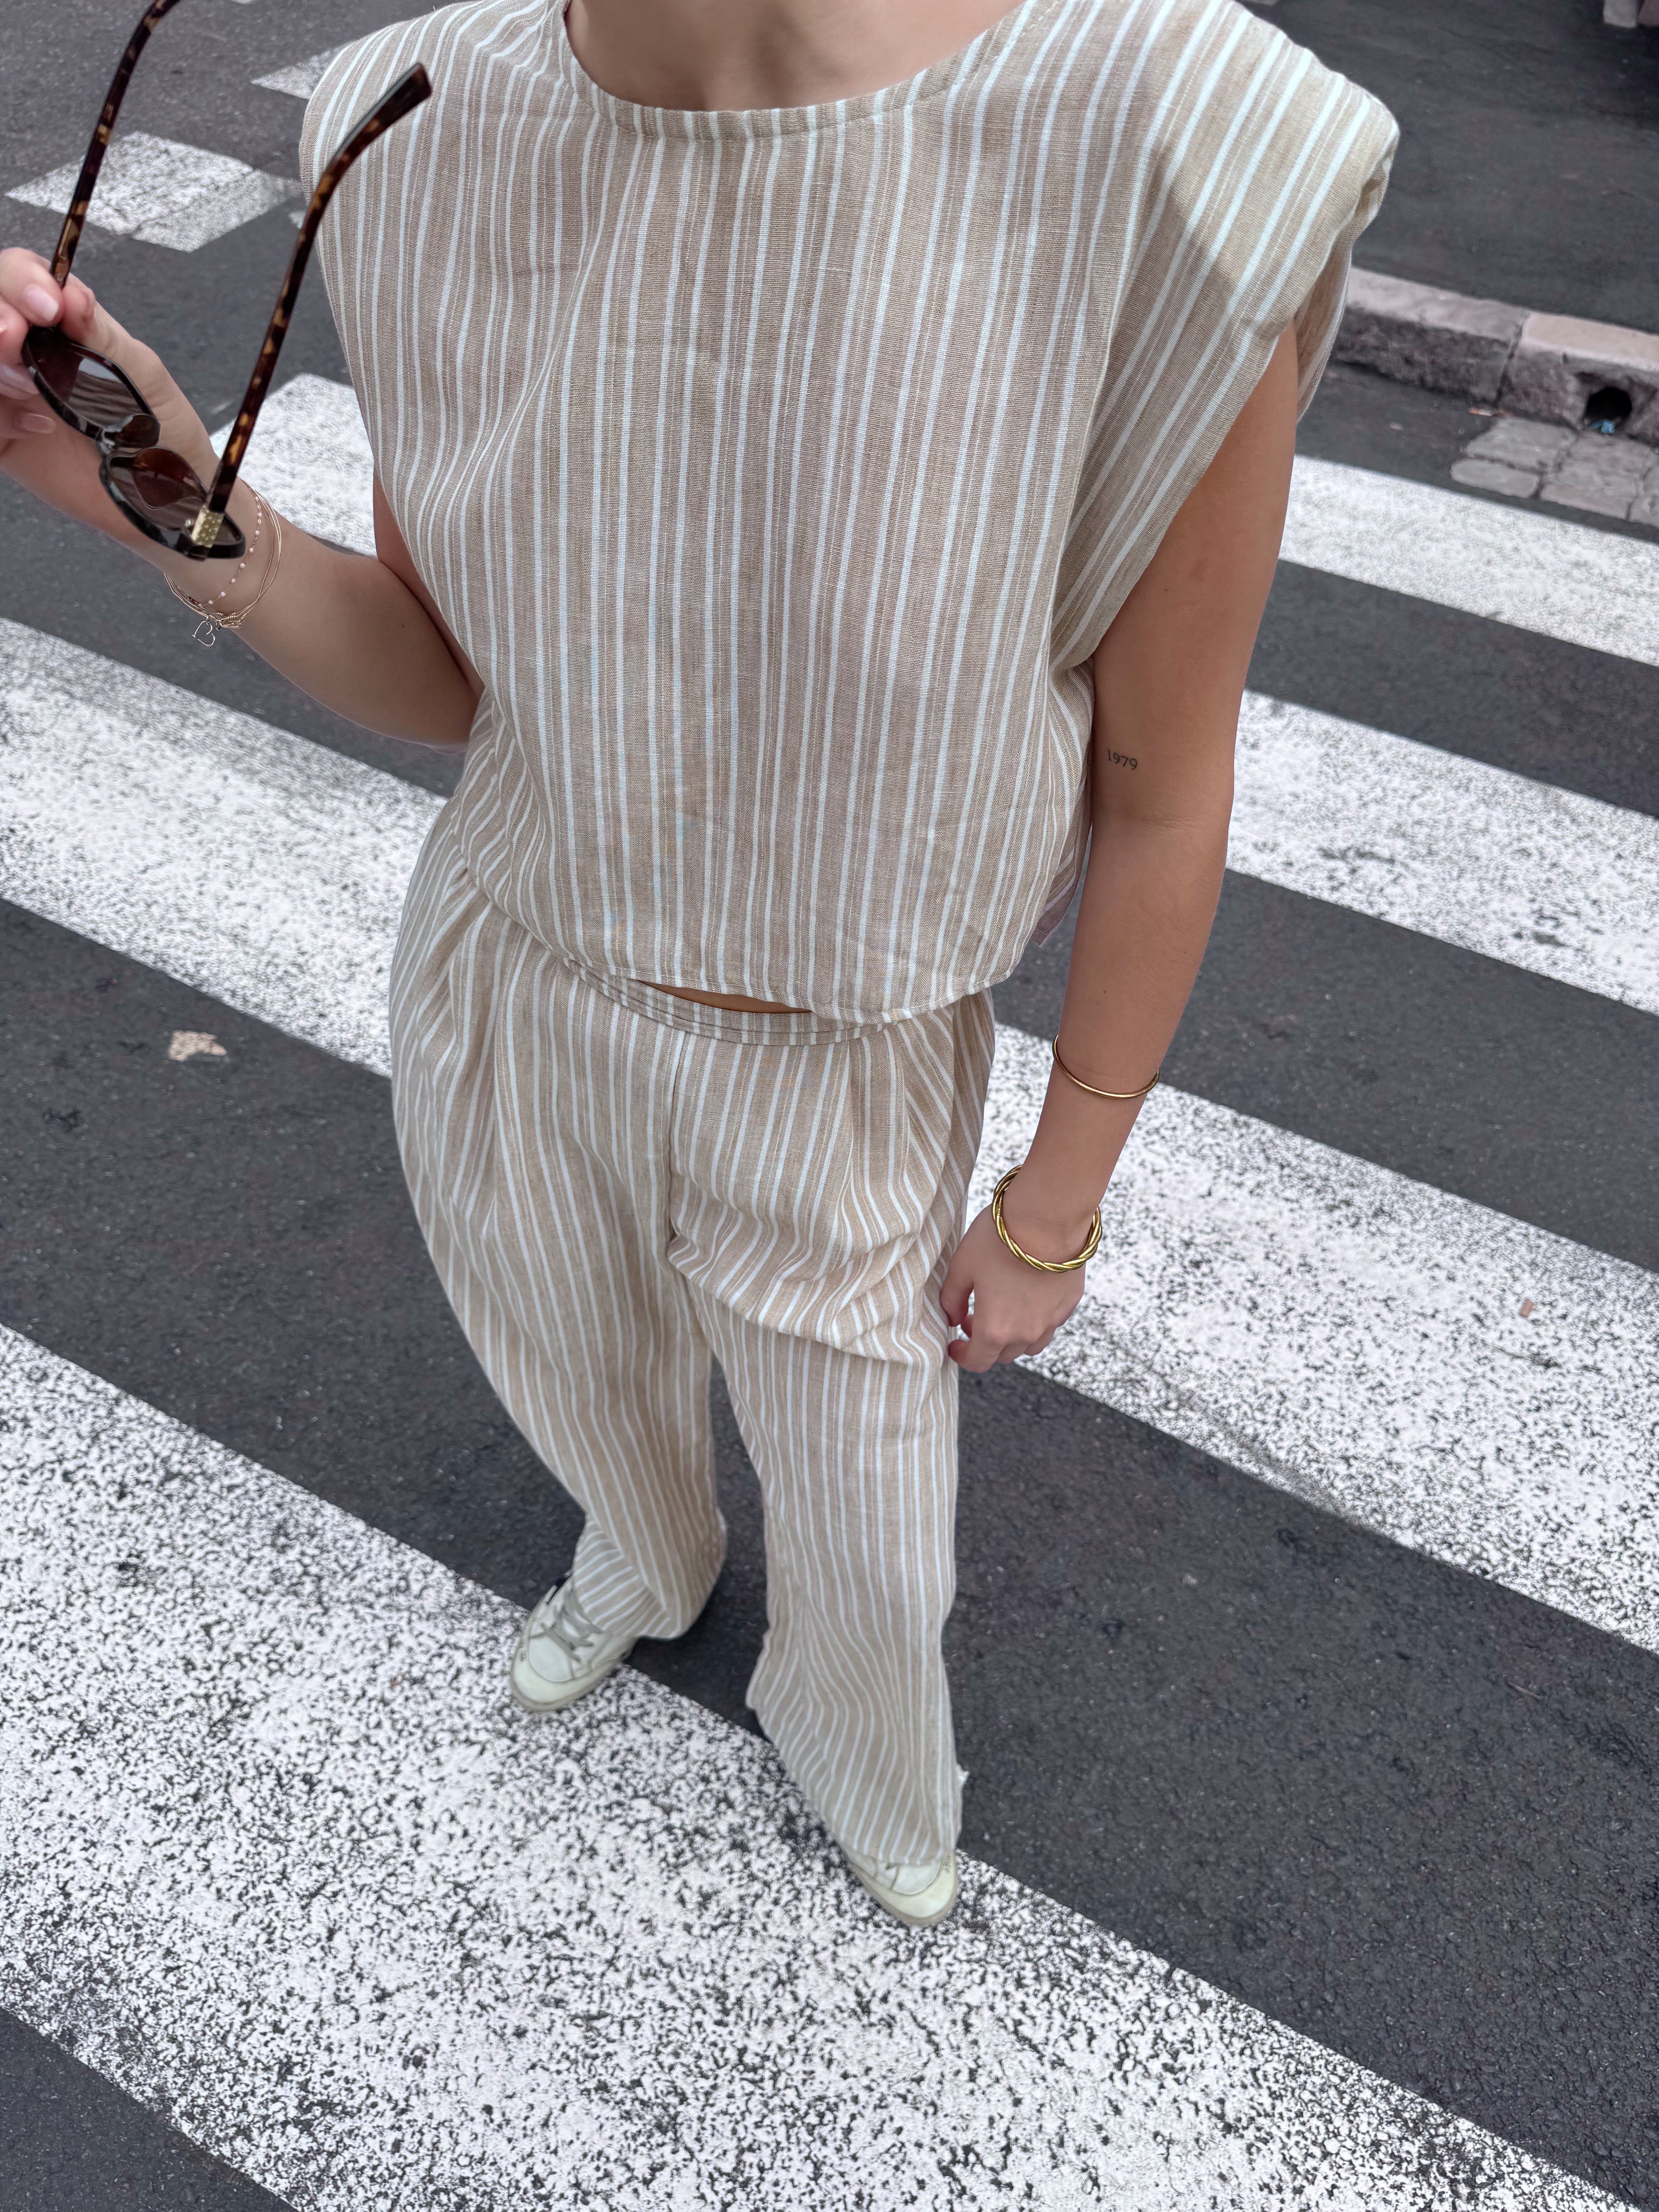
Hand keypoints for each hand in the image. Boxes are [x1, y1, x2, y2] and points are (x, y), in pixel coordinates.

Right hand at [0, 246, 214, 557]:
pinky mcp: (3, 434)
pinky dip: (1, 417)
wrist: (168, 500)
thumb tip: (71, 295)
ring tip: (30, 388)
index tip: (48, 306)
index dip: (21, 280)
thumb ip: (101, 336)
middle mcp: (28, 350)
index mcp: (62, 323)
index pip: (20, 276)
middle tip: (16, 338)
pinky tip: (37, 428)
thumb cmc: (165, 433)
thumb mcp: (143, 377)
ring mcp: (9, 390)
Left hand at [938, 1190, 1091, 1372]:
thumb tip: (953, 1318)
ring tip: (1003, 1312)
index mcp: (995, 1329)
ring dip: (1013, 1337)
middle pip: (1003, 1355)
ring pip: (1029, 1344)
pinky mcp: (1069, 1304)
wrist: (1048, 1218)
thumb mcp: (962, 1266)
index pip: (977, 1361)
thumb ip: (952, 1298)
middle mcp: (1026, 1333)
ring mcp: (1051, 1321)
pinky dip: (1035, 1320)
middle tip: (973, 1321)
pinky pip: (1050, 1323)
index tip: (955, 1346)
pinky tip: (1027, 1297)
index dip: (963, 1356)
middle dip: (985, 1344)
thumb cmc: (1000, 1240)